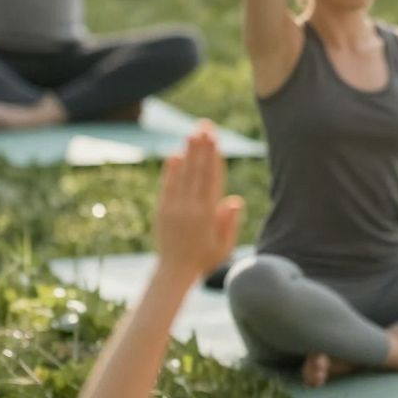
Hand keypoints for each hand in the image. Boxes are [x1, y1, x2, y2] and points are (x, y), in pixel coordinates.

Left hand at [155, 127, 243, 276]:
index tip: (216, 140)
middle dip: (202, 147)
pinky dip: (171, 170)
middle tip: (205, 126)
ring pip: (183, 174)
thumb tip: (235, 199)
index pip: (212, 179)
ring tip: (192, 133)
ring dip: (188, 152)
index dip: (214, 158)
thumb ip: (229, 222)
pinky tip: (175, 154)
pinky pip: (168, 185)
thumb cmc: (204, 259)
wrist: (174, 272)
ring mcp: (174, 207)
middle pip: (198, 171)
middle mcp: (190, 208)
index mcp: (207, 215)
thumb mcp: (224, 245)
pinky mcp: (162, 209)